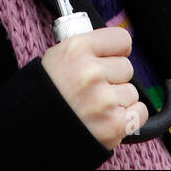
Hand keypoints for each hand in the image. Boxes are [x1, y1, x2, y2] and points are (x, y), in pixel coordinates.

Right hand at [40, 25, 147, 151]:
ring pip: (131, 91)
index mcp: (76, 49)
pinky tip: (106, 118)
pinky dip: (128, 118)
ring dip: (118, 100)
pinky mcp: (113, 124)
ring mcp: (103, 99)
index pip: (121, 39)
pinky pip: (139, 112)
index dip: (116, 51)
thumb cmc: (44, 95)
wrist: (31, 131)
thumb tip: (116, 47)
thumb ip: (86, 50)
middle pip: (126, 67)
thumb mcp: (57, 58)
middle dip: (113, 78)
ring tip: (94, 106)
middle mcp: (91, 72)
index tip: (110, 58)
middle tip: (92, 89)